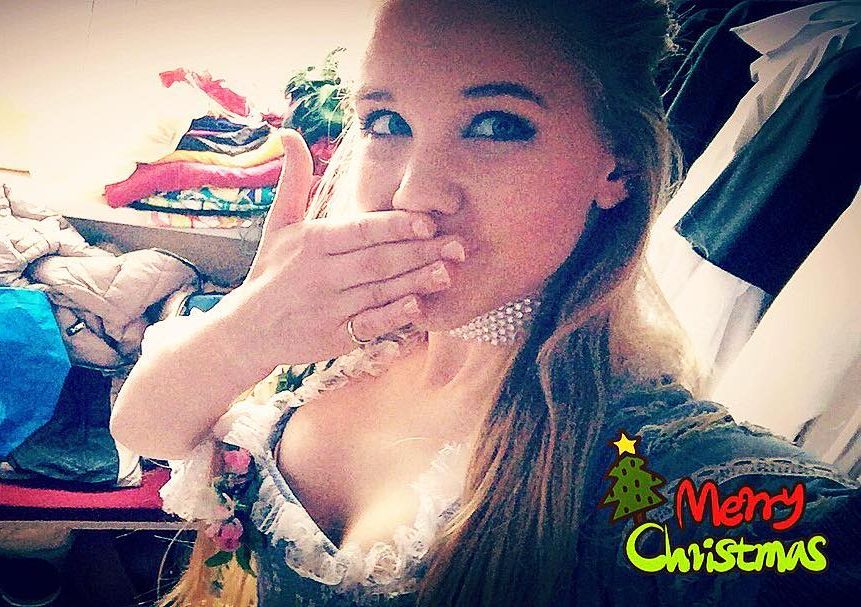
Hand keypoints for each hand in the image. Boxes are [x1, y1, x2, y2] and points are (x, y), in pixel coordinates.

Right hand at [216, 130, 465, 368]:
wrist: (248, 328)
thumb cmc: (271, 270)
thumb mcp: (278, 223)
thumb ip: (293, 180)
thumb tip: (288, 132)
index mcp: (313, 242)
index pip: (360, 231)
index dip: (395, 226)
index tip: (428, 222)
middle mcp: (322, 273)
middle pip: (378, 260)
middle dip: (420, 253)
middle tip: (458, 245)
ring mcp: (329, 307)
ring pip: (379, 291)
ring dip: (415, 282)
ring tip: (448, 273)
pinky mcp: (334, 336)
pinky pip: (368, 326)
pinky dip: (392, 317)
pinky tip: (417, 307)